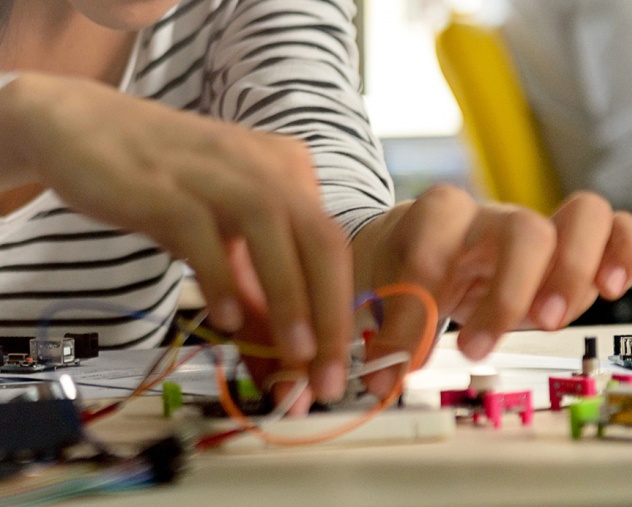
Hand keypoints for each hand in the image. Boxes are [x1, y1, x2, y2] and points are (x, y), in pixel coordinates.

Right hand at [0, 73, 352, 400]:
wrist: (81, 126)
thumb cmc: (164, 188)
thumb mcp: (220, 241)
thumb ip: (253, 299)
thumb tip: (282, 373)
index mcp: (289, 174)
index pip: (331, 251)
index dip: (338, 316)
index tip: (331, 375)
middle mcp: (264, 165)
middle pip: (320, 240)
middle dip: (330, 316)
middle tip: (326, 381)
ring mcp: (215, 169)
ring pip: (271, 229)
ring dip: (289, 298)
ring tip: (295, 357)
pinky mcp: (164, 183)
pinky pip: (201, 232)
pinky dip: (219, 278)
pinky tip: (227, 320)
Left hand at [351, 185, 631, 394]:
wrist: (424, 245)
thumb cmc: (408, 269)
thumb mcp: (386, 296)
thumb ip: (389, 331)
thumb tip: (385, 377)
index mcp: (435, 220)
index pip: (430, 249)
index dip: (416, 307)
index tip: (403, 358)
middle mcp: (492, 217)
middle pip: (523, 230)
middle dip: (511, 295)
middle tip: (479, 348)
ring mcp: (539, 225)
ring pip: (583, 214)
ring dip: (574, 272)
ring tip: (550, 322)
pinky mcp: (572, 240)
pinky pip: (617, 225)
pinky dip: (626, 252)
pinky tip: (611, 288)